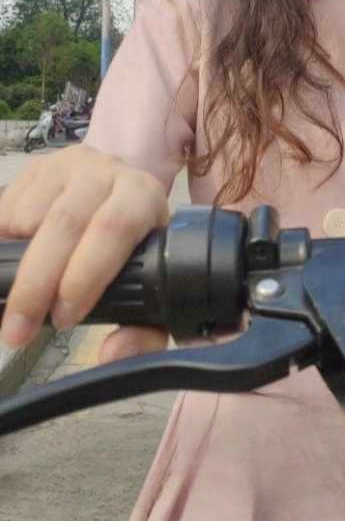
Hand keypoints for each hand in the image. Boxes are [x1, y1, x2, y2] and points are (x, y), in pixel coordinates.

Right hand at [0, 144, 170, 363]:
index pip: (114, 228)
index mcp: (142, 196)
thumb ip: (144, 329)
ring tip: (20, 300)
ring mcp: (64, 167)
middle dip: (36, 285)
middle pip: (64, 223)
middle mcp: (104, 173)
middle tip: (18, 331)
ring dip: (18, 266)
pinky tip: (13, 266)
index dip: (86, 274)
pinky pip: (5, 212)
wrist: (118, 193)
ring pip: (26, 218)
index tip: (65, 318)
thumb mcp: (152, 283)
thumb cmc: (135, 246)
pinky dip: (3, 246)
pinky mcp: (33, 172)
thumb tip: (114, 353)